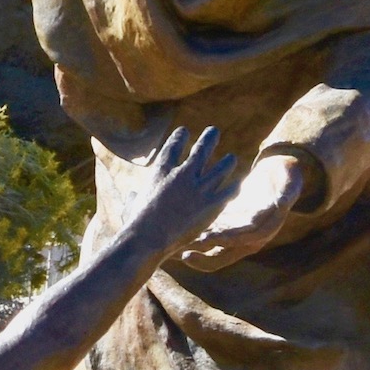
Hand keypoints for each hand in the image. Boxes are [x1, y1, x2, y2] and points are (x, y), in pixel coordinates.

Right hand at [106, 127, 248, 259]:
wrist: (149, 238)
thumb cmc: (135, 224)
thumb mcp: (131, 205)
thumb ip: (134, 197)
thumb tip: (132, 195)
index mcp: (161, 171)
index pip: (173, 146)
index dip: (179, 136)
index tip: (184, 130)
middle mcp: (183, 175)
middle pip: (201, 150)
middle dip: (209, 139)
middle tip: (214, 131)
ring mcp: (199, 189)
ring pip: (220, 169)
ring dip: (227, 162)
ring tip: (231, 158)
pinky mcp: (210, 206)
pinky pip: (228, 192)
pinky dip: (234, 187)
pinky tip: (238, 184)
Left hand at [175, 152, 313, 270]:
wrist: (277, 178)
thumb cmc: (284, 180)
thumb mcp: (288, 184)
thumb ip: (285, 194)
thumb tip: (281, 201)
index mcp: (262, 230)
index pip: (242, 239)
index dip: (226, 240)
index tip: (210, 239)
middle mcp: (247, 238)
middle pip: (223, 253)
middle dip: (204, 256)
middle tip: (185, 254)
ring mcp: (234, 234)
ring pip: (211, 250)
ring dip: (193, 251)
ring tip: (172, 251)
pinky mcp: (223, 227)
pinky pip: (205, 239)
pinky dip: (191, 240)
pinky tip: (172, 237)